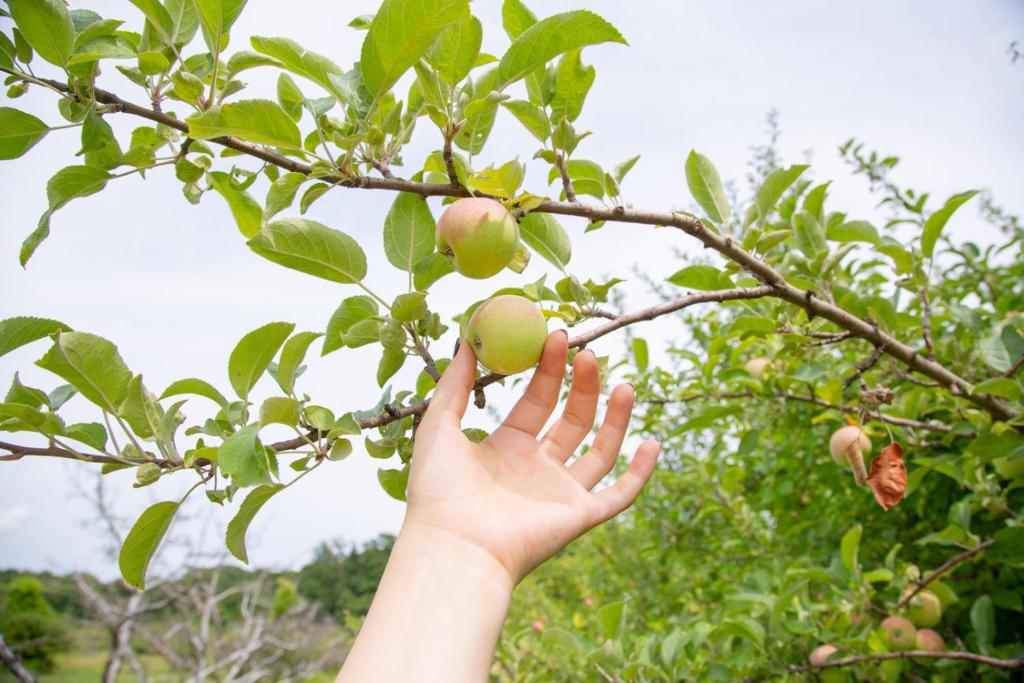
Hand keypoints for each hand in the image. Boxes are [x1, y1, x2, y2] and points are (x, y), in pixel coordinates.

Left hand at [404, 330, 660, 583]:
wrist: (453, 543)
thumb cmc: (438, 490)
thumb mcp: (439, 426)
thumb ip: (455, 385)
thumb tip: (466, 340)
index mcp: (506, 448)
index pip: (537, 401)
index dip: (549, 369)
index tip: (557, 336)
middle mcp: (536, 469)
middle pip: (571, 420)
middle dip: (582, 386)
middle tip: (588, 353)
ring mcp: (560, 493)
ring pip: (600, 450)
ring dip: (615, 419)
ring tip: (624, 384)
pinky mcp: (579, 517)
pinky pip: (618, 494)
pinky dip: (638, 473)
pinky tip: (652, 443)